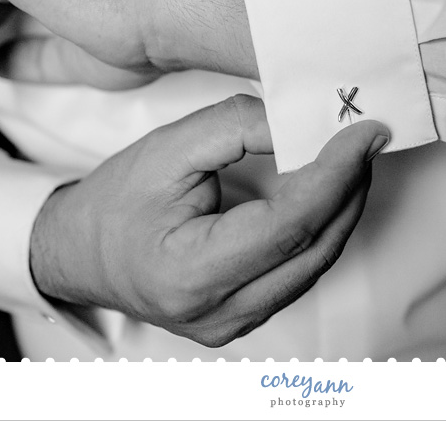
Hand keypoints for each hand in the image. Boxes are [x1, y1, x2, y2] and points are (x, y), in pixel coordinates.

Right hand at [30, 95, 388, 346]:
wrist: (79, 254)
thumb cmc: (116, 202)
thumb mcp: (168, 149)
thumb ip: (236, 128)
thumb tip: (300, 122)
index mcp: (192, 273)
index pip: (289, 225)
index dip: (335, 175)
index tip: (364, 133)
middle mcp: (219, 313)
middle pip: (313, 249)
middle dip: (349, 188)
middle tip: (366, 139)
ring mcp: (233, 325)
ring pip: (314, 265)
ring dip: (340, 209)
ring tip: (351, 159)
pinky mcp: (242, 320)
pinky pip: (299, 273)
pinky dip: (319, 230)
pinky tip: (326, 194)